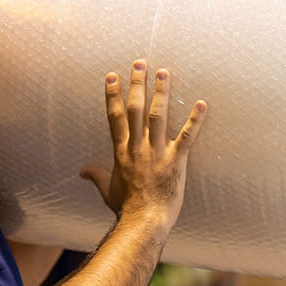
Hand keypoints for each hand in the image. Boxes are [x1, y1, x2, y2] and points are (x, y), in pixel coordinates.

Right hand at [79, 61, 206, 229]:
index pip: (115, 117)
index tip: (112, 76)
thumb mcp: (107, 190)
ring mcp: (156, 153)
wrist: (143, 222)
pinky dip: (195, 120)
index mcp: (122, 151)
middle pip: (135, 109)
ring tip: (164, 72)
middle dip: (137, 84)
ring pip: (157, 116)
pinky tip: (202, 103)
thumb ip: (96, 176)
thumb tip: (82, 171)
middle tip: (140, 63)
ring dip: (161, 93)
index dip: (113, 95)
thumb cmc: (126, 208)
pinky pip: (187, 137)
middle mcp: (137, 147)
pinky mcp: (176, 161)